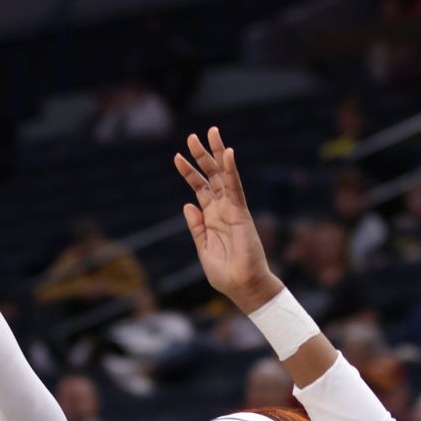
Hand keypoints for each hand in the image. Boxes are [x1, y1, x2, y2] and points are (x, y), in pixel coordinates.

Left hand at [174, 128, 280, 314]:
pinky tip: (227, 153)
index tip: (177, 157)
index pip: (200, 189)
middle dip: (202, 156)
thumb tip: (188, 204)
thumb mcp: (204, 249)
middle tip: (193, 136)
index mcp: (211, 218)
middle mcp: (222, 210)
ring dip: (216, 154)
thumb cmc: (226, 274)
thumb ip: (196, 227)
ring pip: (224, 176)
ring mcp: (232, 209)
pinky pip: (235, 188)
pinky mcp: (241, 213)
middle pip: (211, 176)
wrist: (243, 287)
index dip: (188, 172)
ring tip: (210, 133)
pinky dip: (231, 170)